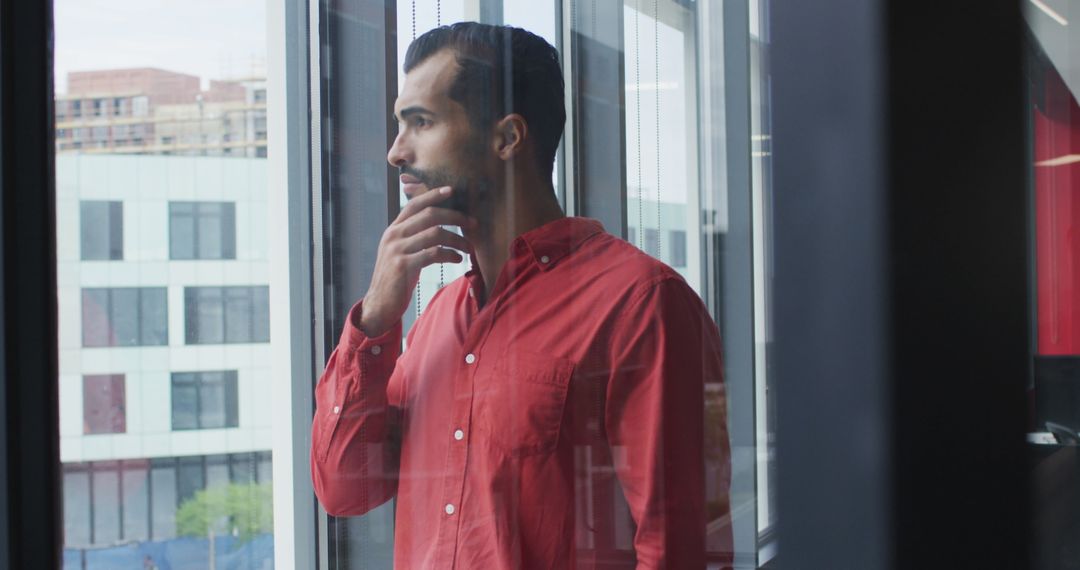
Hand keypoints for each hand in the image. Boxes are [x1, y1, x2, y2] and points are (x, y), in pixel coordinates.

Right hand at [358, 186, 474, 336]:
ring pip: (435, 233)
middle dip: (455, 216)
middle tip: (472, 223)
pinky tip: (458, 259)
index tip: (451, 190)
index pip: (413, 204)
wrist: (379, 304)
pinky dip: (450, 254)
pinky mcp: (403, 266)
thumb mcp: (399, 253)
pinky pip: (433, 253)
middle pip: (429, 215)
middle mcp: (393, 236)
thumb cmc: (394, 279)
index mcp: (393, 230)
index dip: (432, 195)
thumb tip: (435, 226)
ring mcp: (397, 250)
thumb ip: (411, 238)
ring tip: (469, 247)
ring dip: (457, 239)